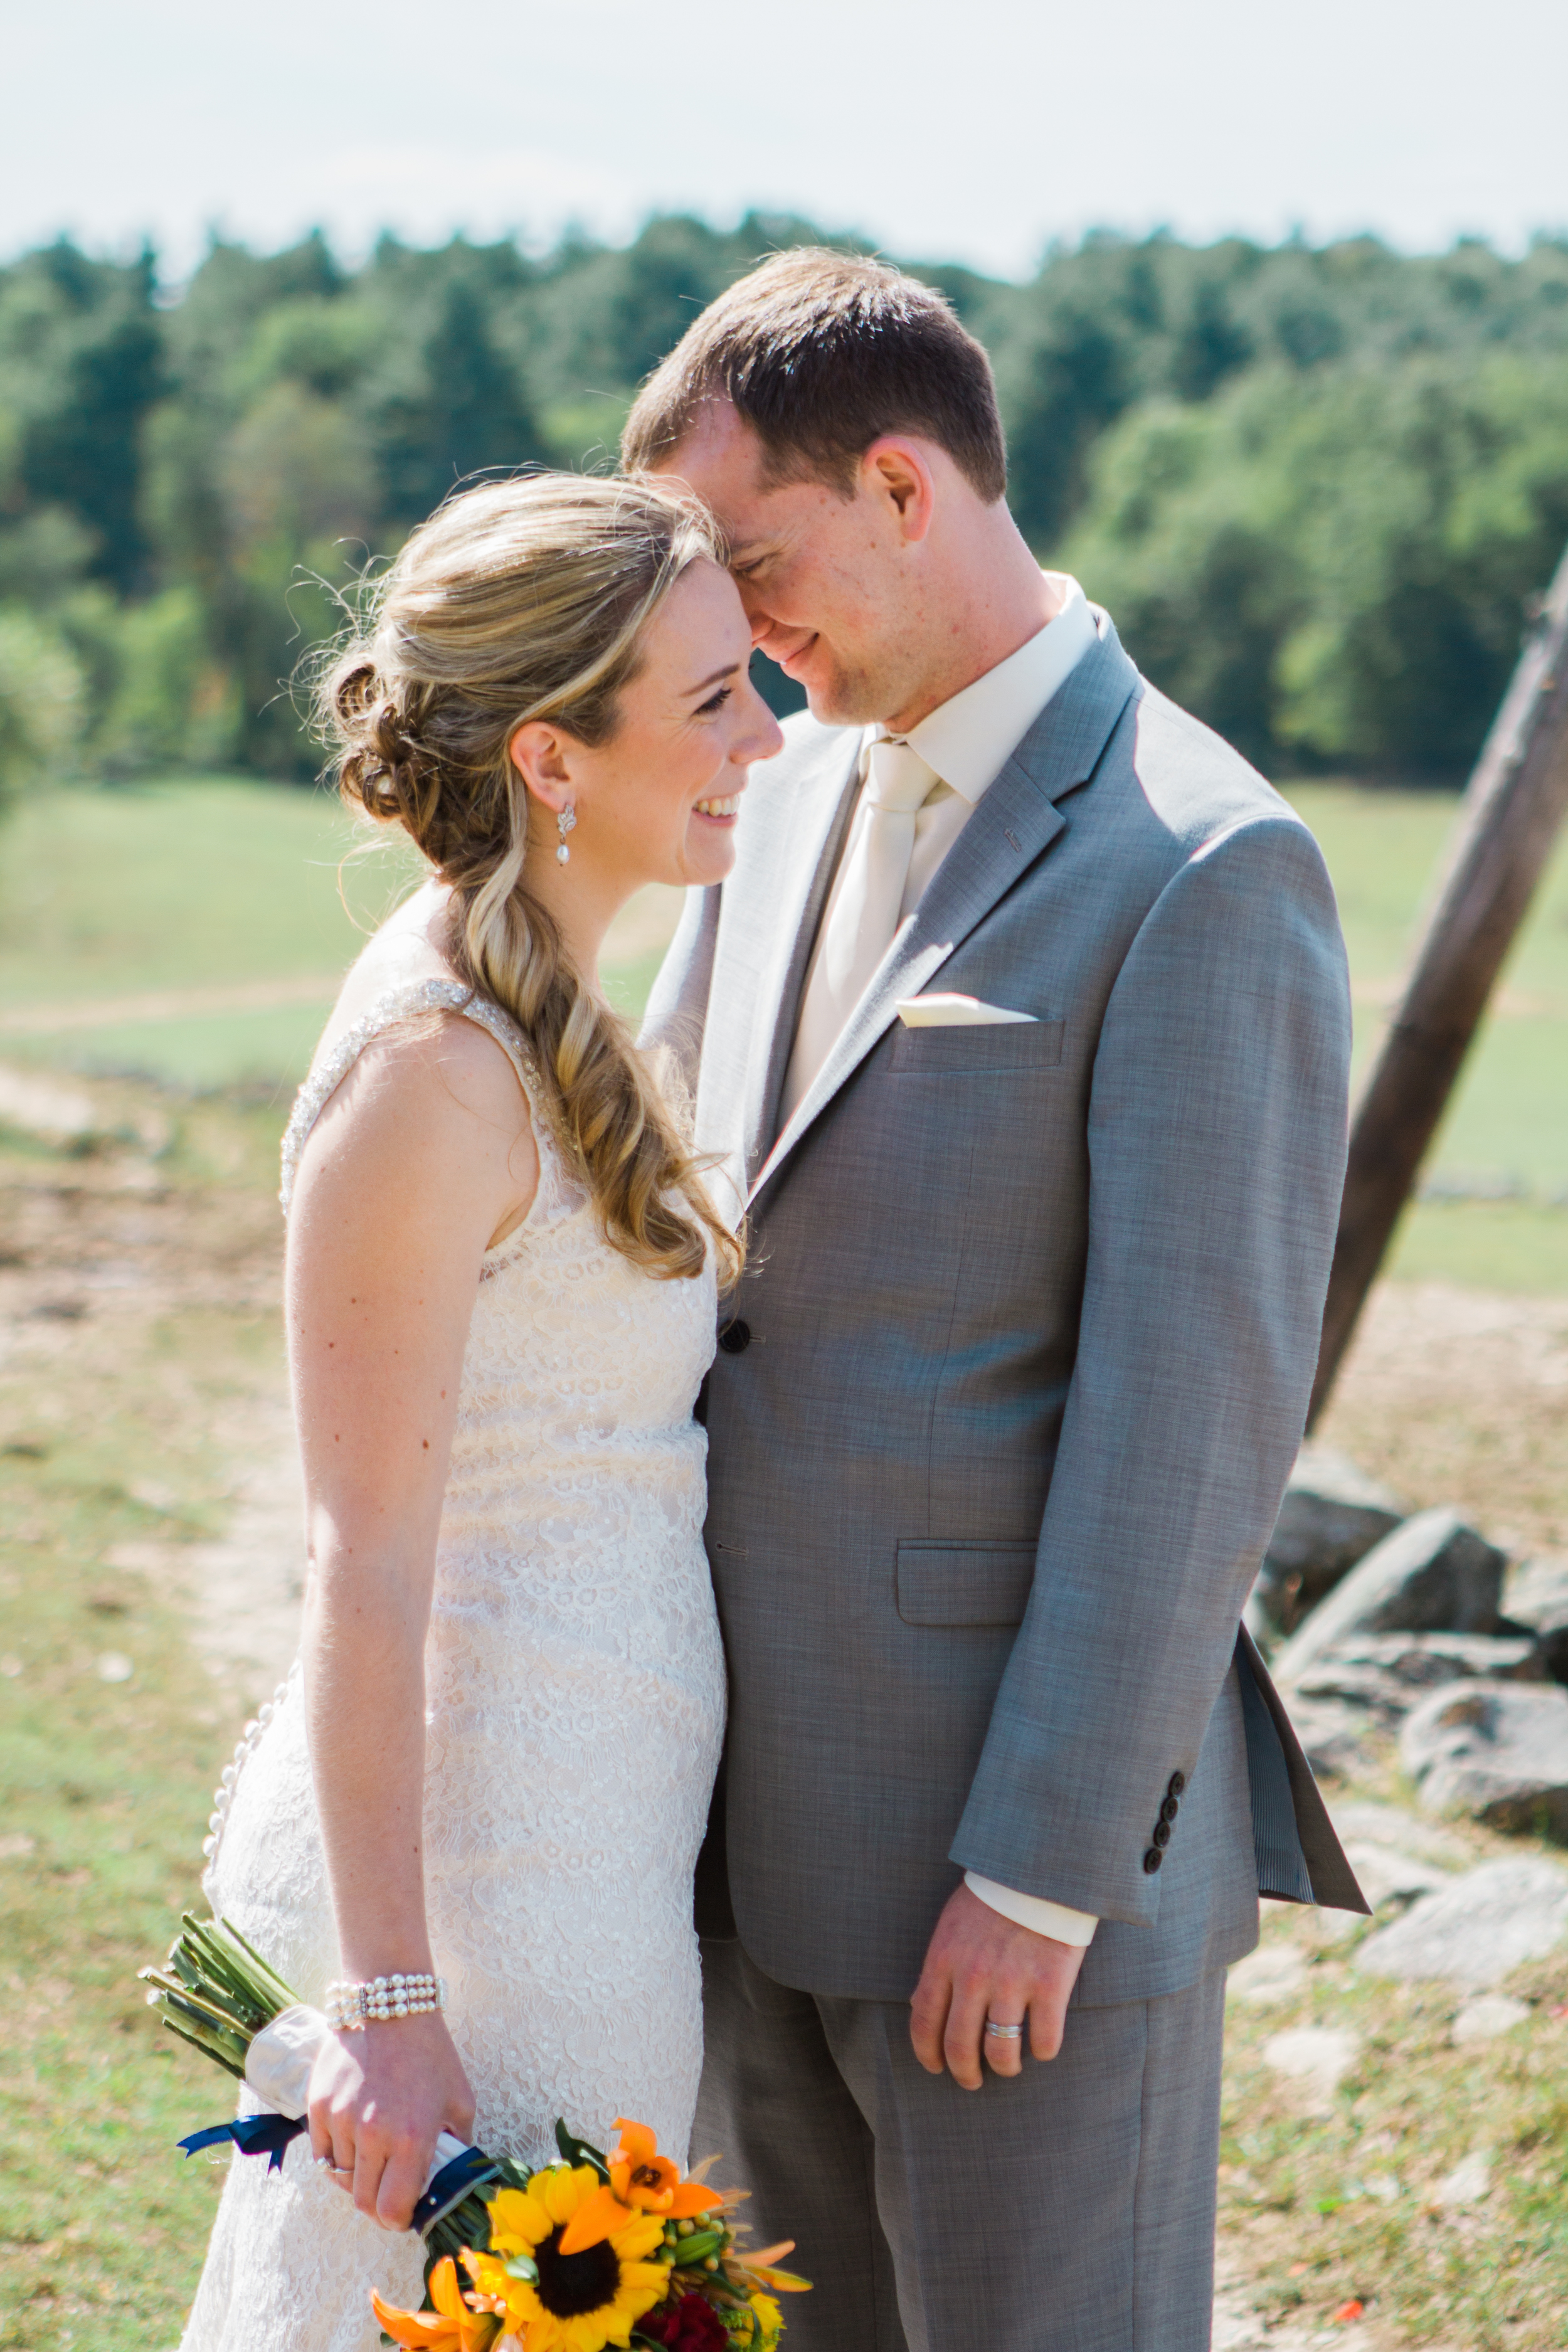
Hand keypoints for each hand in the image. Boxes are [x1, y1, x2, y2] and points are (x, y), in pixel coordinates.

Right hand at [307, 2009, 475, 2228]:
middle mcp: (372, 2134)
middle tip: (388, 2190)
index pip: (391, 2211)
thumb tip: (448, 2181)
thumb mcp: (461, 2100)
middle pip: (362, 2202)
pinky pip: (321, 2153)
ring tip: (374, 2152)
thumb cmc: (431, 2053)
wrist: (390, 2005)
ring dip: (357, 2175)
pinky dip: (335, 2155)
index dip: (397, 2221)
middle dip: (377, 2204)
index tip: (403, 2213)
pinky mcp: (318, 2106)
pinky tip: (353, 2139)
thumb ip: (456, 2146)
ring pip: (340, 2177)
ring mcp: (340, 2120)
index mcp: (412, 2138)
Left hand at [909, 1882, 1087, 2088]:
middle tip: (971, 2081)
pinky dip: (1043, 2051)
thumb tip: (920, 2007)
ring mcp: (1013, 1982)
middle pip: (960, 2047)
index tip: (936, 2068)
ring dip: (1004, 2067)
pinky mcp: (1051, 1985)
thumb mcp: (951, 1925)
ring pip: (1002, 2051)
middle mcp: (973, 1976)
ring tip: (1008, 2066)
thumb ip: (938, 1967)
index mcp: (943, 1959)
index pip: (924, 2023)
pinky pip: (1044, 2041)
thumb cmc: (992, 1897)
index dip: (928, 2055)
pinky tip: (1041, 2044)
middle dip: (964, 2073)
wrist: (1039, 1869)